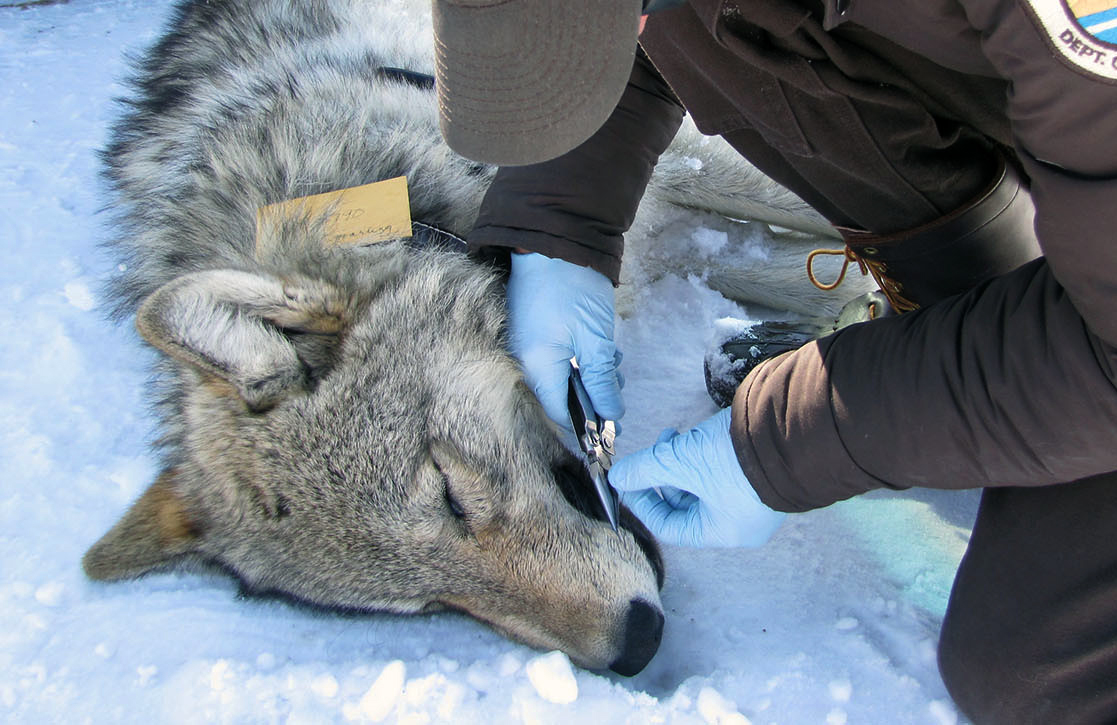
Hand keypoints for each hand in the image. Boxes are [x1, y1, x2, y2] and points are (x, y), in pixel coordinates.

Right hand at [507, 252, 623, 428]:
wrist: (551, 239)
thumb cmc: (572, 286)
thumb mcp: (595, 338)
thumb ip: (602, 381)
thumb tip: (611, 414)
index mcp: (537, 366)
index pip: (561, 414)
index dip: (589, 425)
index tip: (614, 427)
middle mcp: (524, 361)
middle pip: (561, 396)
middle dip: (594, 395)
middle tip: (619, 384)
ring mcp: (525, 344)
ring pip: (561, 376)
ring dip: (590, 374)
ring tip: (614, 361)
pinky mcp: (531, 331)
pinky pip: (554, 357)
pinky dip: (578, 357)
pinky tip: (598, 346)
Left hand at [609, 408, 784, 547]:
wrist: (794, 427)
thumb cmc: (739, 458)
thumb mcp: (682, 462)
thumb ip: (645, 469)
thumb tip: (617, 478)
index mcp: (723, 532)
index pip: (671, 528)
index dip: (644, 504)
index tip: (629, 481)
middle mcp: (741, 520)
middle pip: (686, 503)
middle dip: (665, 474)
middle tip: (657, 447)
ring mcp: (753, 495)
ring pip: (703, 483)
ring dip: (683, 460)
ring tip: (676, 435)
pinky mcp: (760, 471)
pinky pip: (722, 470)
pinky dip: (703, 455)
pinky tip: (698, 435)